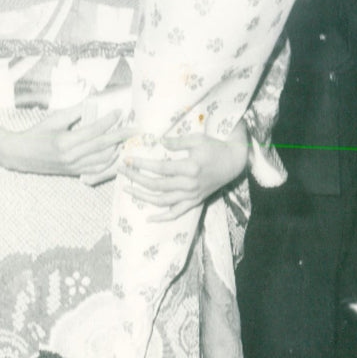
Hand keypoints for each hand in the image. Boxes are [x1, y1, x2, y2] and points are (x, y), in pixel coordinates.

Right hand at [1, 104, 135, 178]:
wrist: (21, 155)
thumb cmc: (36, 134)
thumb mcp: (55, 119)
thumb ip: (76, 111)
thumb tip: (94, 102)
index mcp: (65, 141)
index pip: (94, 131)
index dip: (109, 121)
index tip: (120, 111)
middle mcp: (71, 157)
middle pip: (104, 146)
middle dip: (122, 136)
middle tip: (135, 128)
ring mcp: (74, 167)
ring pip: (104, 160)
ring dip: (118, 149)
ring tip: (127, 139)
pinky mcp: (75, 173)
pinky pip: (98, 169)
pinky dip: (110, 162)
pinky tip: (116, 153)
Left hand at [122, 122, 248, 221]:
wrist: (234, 162)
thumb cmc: (215, 147)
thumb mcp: (197, 139)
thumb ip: (176, 142)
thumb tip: (158, 142)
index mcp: (189, 168)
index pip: (159, 168)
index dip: (142, 165)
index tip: (128, 160)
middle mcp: (189, 185)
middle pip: (156, 185)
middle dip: (136, 179)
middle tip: (122, 171)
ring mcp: (191, 195)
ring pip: (162, 201)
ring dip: (143, 197)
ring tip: (127, 190)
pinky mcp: (195, 201)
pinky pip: (177, 213)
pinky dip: (162, 218)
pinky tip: (149, 218)